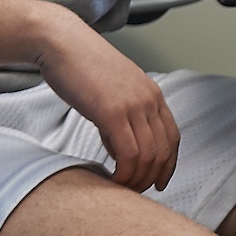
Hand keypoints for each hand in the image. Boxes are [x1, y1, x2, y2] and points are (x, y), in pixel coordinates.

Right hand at [31, 11, 180, 190]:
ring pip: (149, 155)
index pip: (173, 137)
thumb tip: (122, 150)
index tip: (158, 182)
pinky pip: (129, 153)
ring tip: (121, 187)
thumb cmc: (81, 66)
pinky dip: (124, 173)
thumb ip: (123, 118)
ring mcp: (133, 105)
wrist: (63, 43)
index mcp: (152, 94)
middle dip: (153, 177)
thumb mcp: (112, 93)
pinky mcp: (113, 112)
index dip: (168, 164)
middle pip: (165, 150)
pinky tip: (112, 179)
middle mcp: (149, 99)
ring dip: (137, 179)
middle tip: (136, 191)